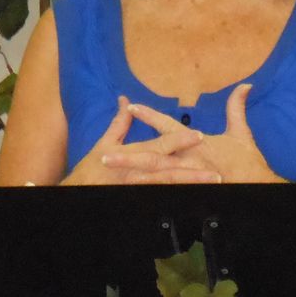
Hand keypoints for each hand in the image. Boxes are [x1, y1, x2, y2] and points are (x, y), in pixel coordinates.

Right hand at [62, 96, 214, 184]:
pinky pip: (162, 196)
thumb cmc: (93, 168)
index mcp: (133, 154)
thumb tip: (126, 100)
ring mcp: (140, 187)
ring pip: (169, 185)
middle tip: (216, 169)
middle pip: (170, 170)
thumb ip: (120, 122)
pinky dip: (179, 194)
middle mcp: (138, 171)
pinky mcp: (140, 196)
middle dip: (193, 170)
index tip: (200, 135)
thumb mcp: (105, 143)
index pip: (160, 145)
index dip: (180, 140)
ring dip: (191, 184)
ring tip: (213, 182)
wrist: (79, 191)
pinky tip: (197, 194)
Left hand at [104, 85, 283, 183]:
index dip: (149, 116)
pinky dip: (149, 188)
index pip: (169, 127)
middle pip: (154, 155)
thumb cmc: (248, 161)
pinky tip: (132, 188)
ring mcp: (189, 175)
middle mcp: (190, 158)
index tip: (131, 106)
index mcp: (197, 143)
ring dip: (132, 173)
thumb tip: (245, 85)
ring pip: (155, 175)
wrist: (258, 183)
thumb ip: (236, 108)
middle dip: (128, 155)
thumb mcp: (241, 133)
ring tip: (111, 170)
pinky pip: (167, 189)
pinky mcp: (192, 188)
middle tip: (105, 154)